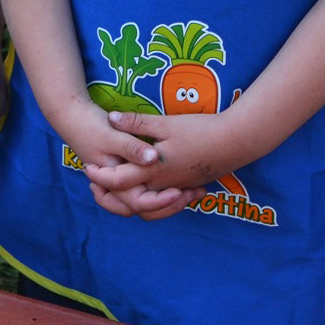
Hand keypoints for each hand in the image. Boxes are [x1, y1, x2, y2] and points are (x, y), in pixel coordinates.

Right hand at [43, 95, 188, 218]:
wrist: (75, 118)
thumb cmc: (91, 126)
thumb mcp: (111, 134)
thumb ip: (131, 147)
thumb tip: (153, 158)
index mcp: (114, 182)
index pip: (139, 203)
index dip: (160, 201)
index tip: (179, 191)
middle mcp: (119, 188)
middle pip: (147, 210)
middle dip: (172, 207)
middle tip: (195, 194)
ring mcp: (125, 182)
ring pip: (149, 205)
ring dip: (171, 202)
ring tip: (195, 192)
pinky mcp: (130, 174)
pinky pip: (149, 191)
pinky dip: (166, 191)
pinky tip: (185, 182)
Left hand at [87, 110, 247, 195]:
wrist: (236, 142)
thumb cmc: (200, 131)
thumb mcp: (166, 123)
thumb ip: (137, 123)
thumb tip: (110, 118)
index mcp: (153, 170)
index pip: (118, 181)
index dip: (100, 177)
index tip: (87, 168)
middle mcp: (162, 184)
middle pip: (130, 201)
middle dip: (111, 197)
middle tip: (95, 186)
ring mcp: (176, 186)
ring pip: (148, 206)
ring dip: (131, 200)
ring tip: (118, 188)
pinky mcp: (187, 184)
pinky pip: (164, 200)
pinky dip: (151, 199)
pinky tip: (147, 185)